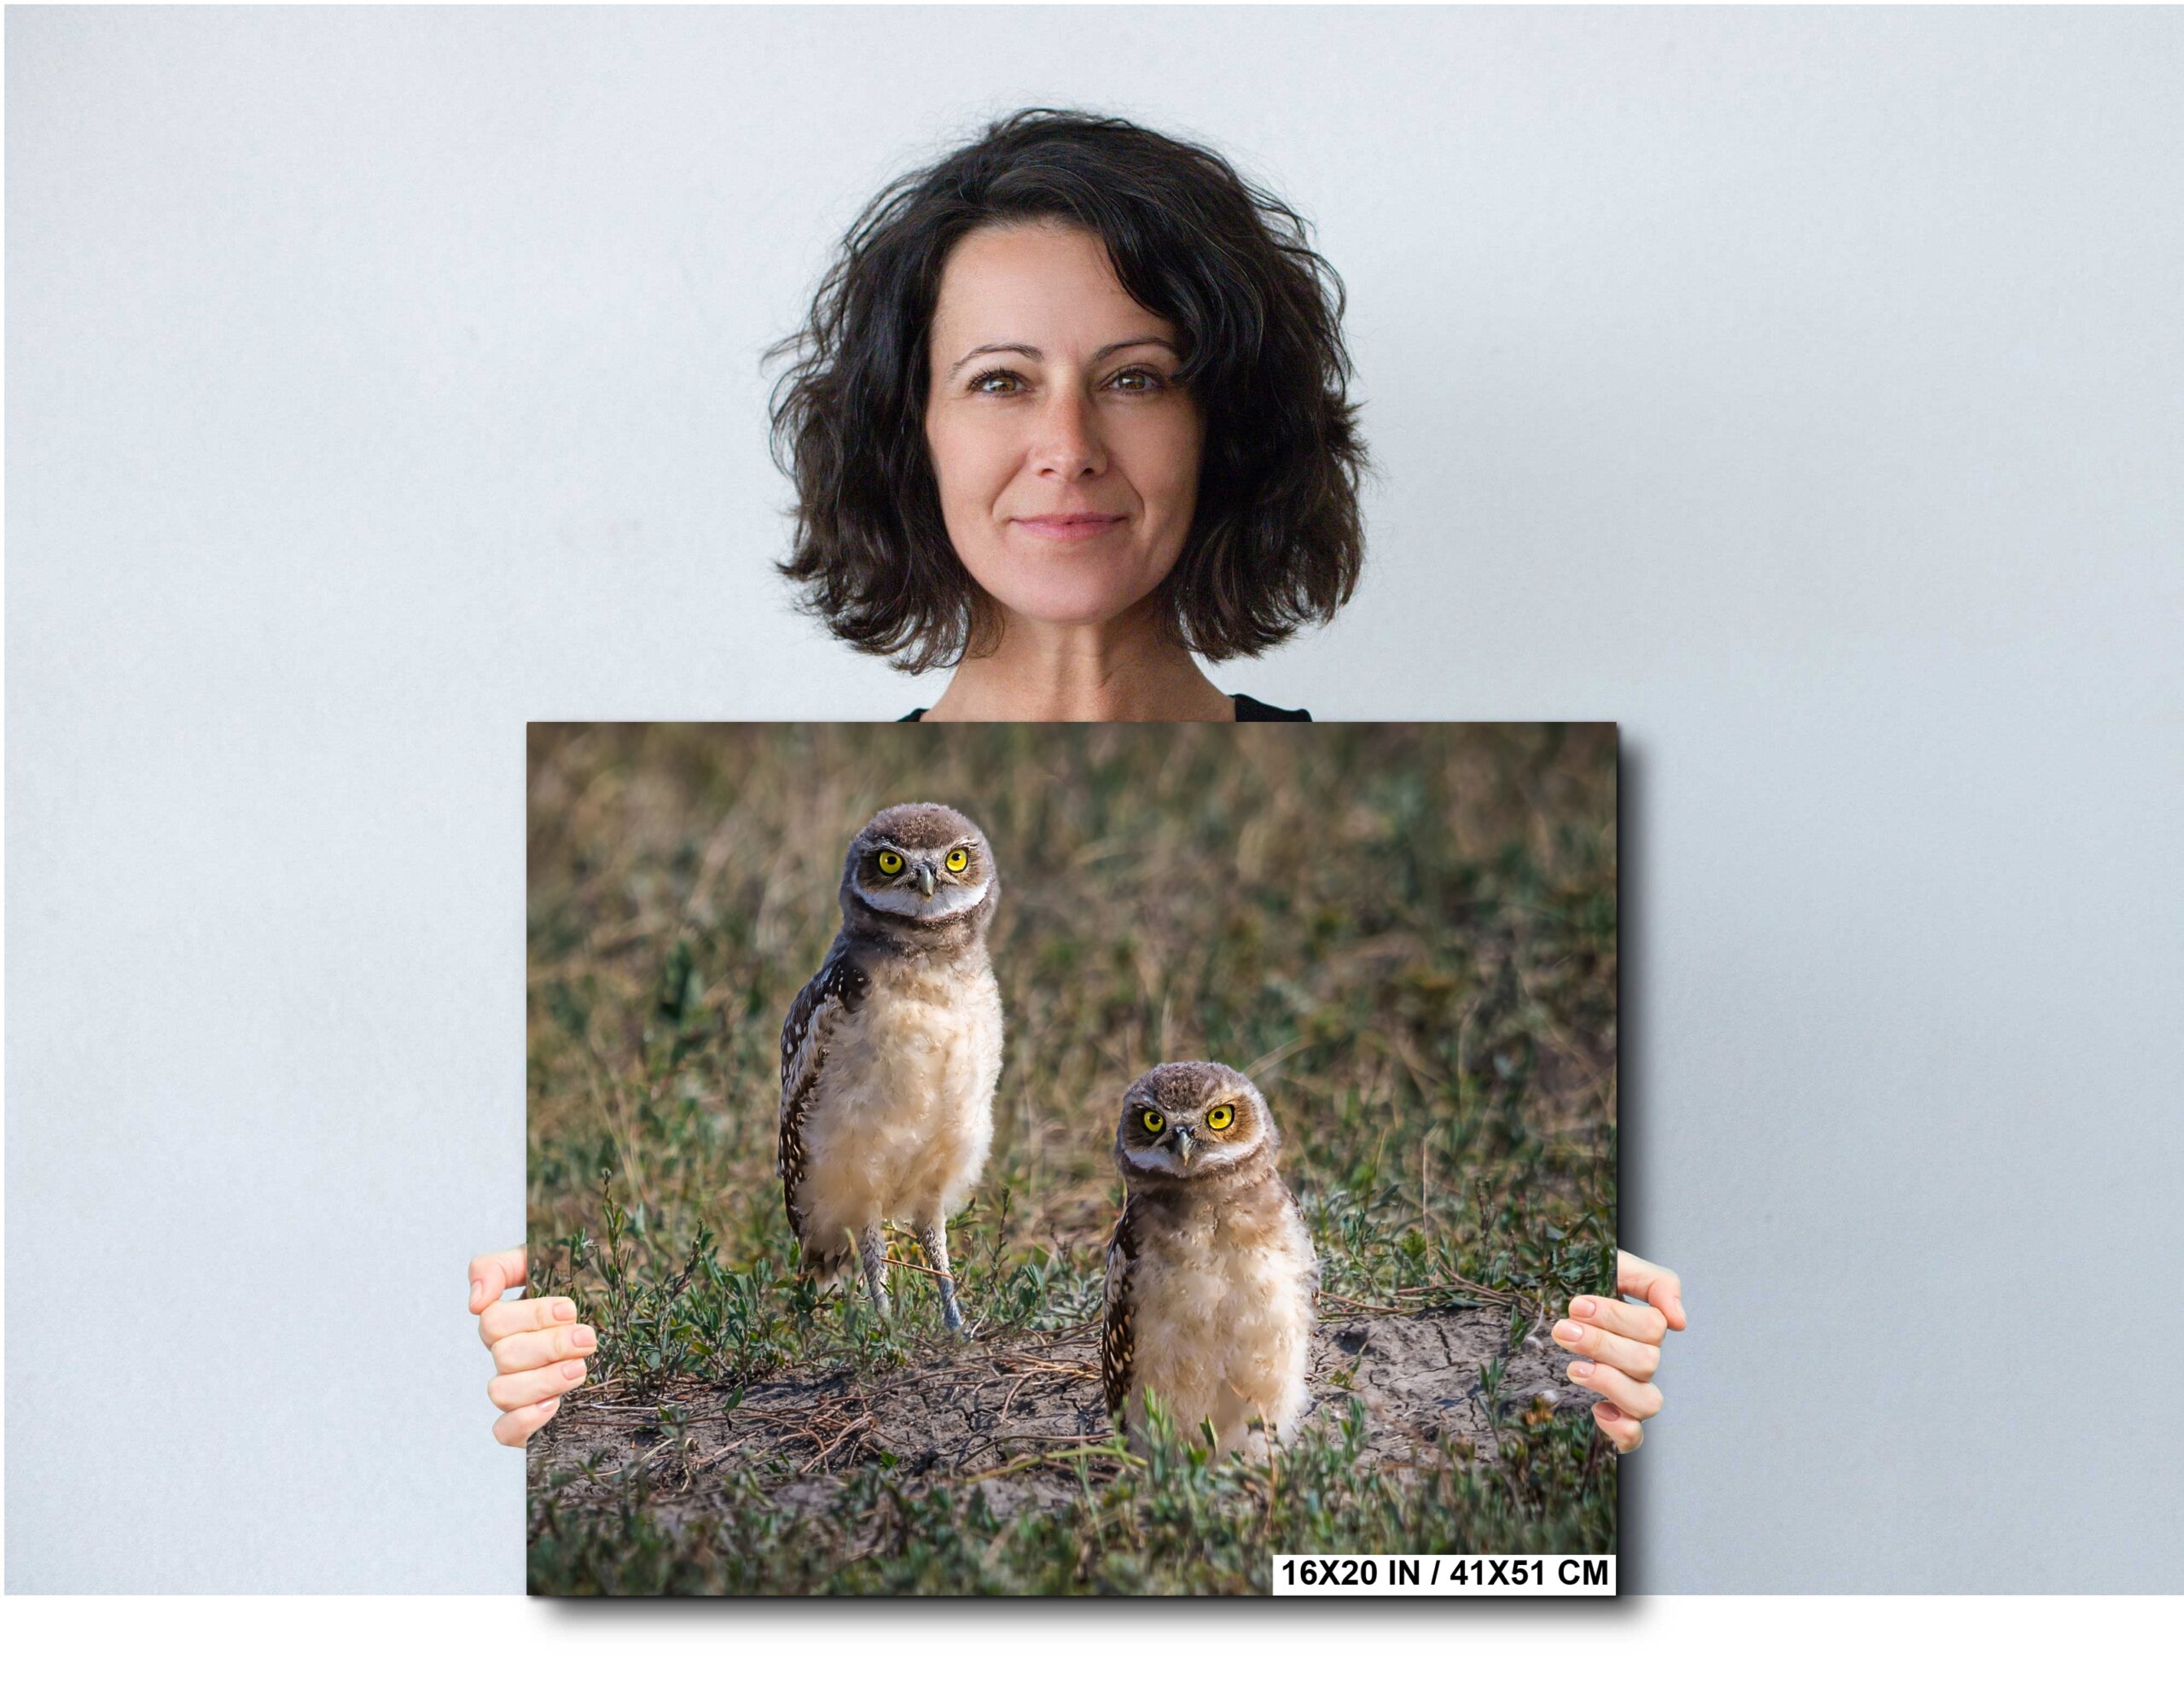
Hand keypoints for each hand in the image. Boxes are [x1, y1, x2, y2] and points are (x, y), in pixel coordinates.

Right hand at [469, 1246, 594, 1446]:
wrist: (618, 1323)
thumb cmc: (578, 1288)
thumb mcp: (544, 1262)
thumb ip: (501, 1267)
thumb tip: (475, 1302)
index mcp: (507, 1321)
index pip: (493, 1320)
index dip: (531, 1316)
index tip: (570, 1309)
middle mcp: (507, 1357)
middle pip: (504, 1355)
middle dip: (550, 1346)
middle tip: (586, 1339)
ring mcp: (516, 1389)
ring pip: (502, 1392)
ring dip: (543, 1380)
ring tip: (579, 1369)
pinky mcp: (527, 1422)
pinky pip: (504, 1432)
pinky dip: (524, 1421)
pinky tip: (554, 1405)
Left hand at [1553, 1249, 1684, 1452]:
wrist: (1539, 1301)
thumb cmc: (1580, 1282)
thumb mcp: (1615, 1265)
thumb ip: (1654, 1282)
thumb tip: (1679, 1321)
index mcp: (1644, 1328)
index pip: (1652, 1328)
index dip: (1615, 1317)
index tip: (1576, 1305)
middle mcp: (1640, 1362)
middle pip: (1646, 1362)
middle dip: (1601, 1344)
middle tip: (1563, 1330)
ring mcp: (1628, 1391)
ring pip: (1646, 1402)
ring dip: (1610, 1383)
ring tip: (1573, 1368)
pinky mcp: (1611, 1417)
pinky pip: (1632, 1438)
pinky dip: (1621, 1429)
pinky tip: (1596, 1410)